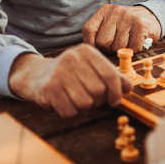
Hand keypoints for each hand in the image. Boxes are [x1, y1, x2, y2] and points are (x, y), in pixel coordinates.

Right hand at [8, 44, 131, 117]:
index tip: (115, 100)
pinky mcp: (48, 89)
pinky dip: (70, 112)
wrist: (35, 75)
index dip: (116, 91)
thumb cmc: (70, 73)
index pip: (109, 75)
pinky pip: (69, 111)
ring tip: (76, 99)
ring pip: (85, 103)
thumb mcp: (91, 68)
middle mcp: (72, 59)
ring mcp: (58, 73)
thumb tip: (129, 88)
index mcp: (86, 52)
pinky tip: (64, 102)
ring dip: (83, 107)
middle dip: (97, 100)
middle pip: (98, 91)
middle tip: (90, 99)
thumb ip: (112, 77)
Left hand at [82, 4, 161, 52]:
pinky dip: (135, 50)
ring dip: (123, 50)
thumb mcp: (111, 23)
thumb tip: (91, 53)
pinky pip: (132, 48)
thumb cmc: (127, 25)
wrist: (152, 16)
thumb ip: (99, 33)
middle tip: (117, 45)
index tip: (98, 49)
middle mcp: (115, 12)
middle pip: (102, 42)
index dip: (90, 44)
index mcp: (105, 10)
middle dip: (109, 49)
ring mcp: (129, 18)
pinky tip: (137, 41)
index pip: (88, 30)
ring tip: (129, 41)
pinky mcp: (141, 26)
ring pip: (117, 47)